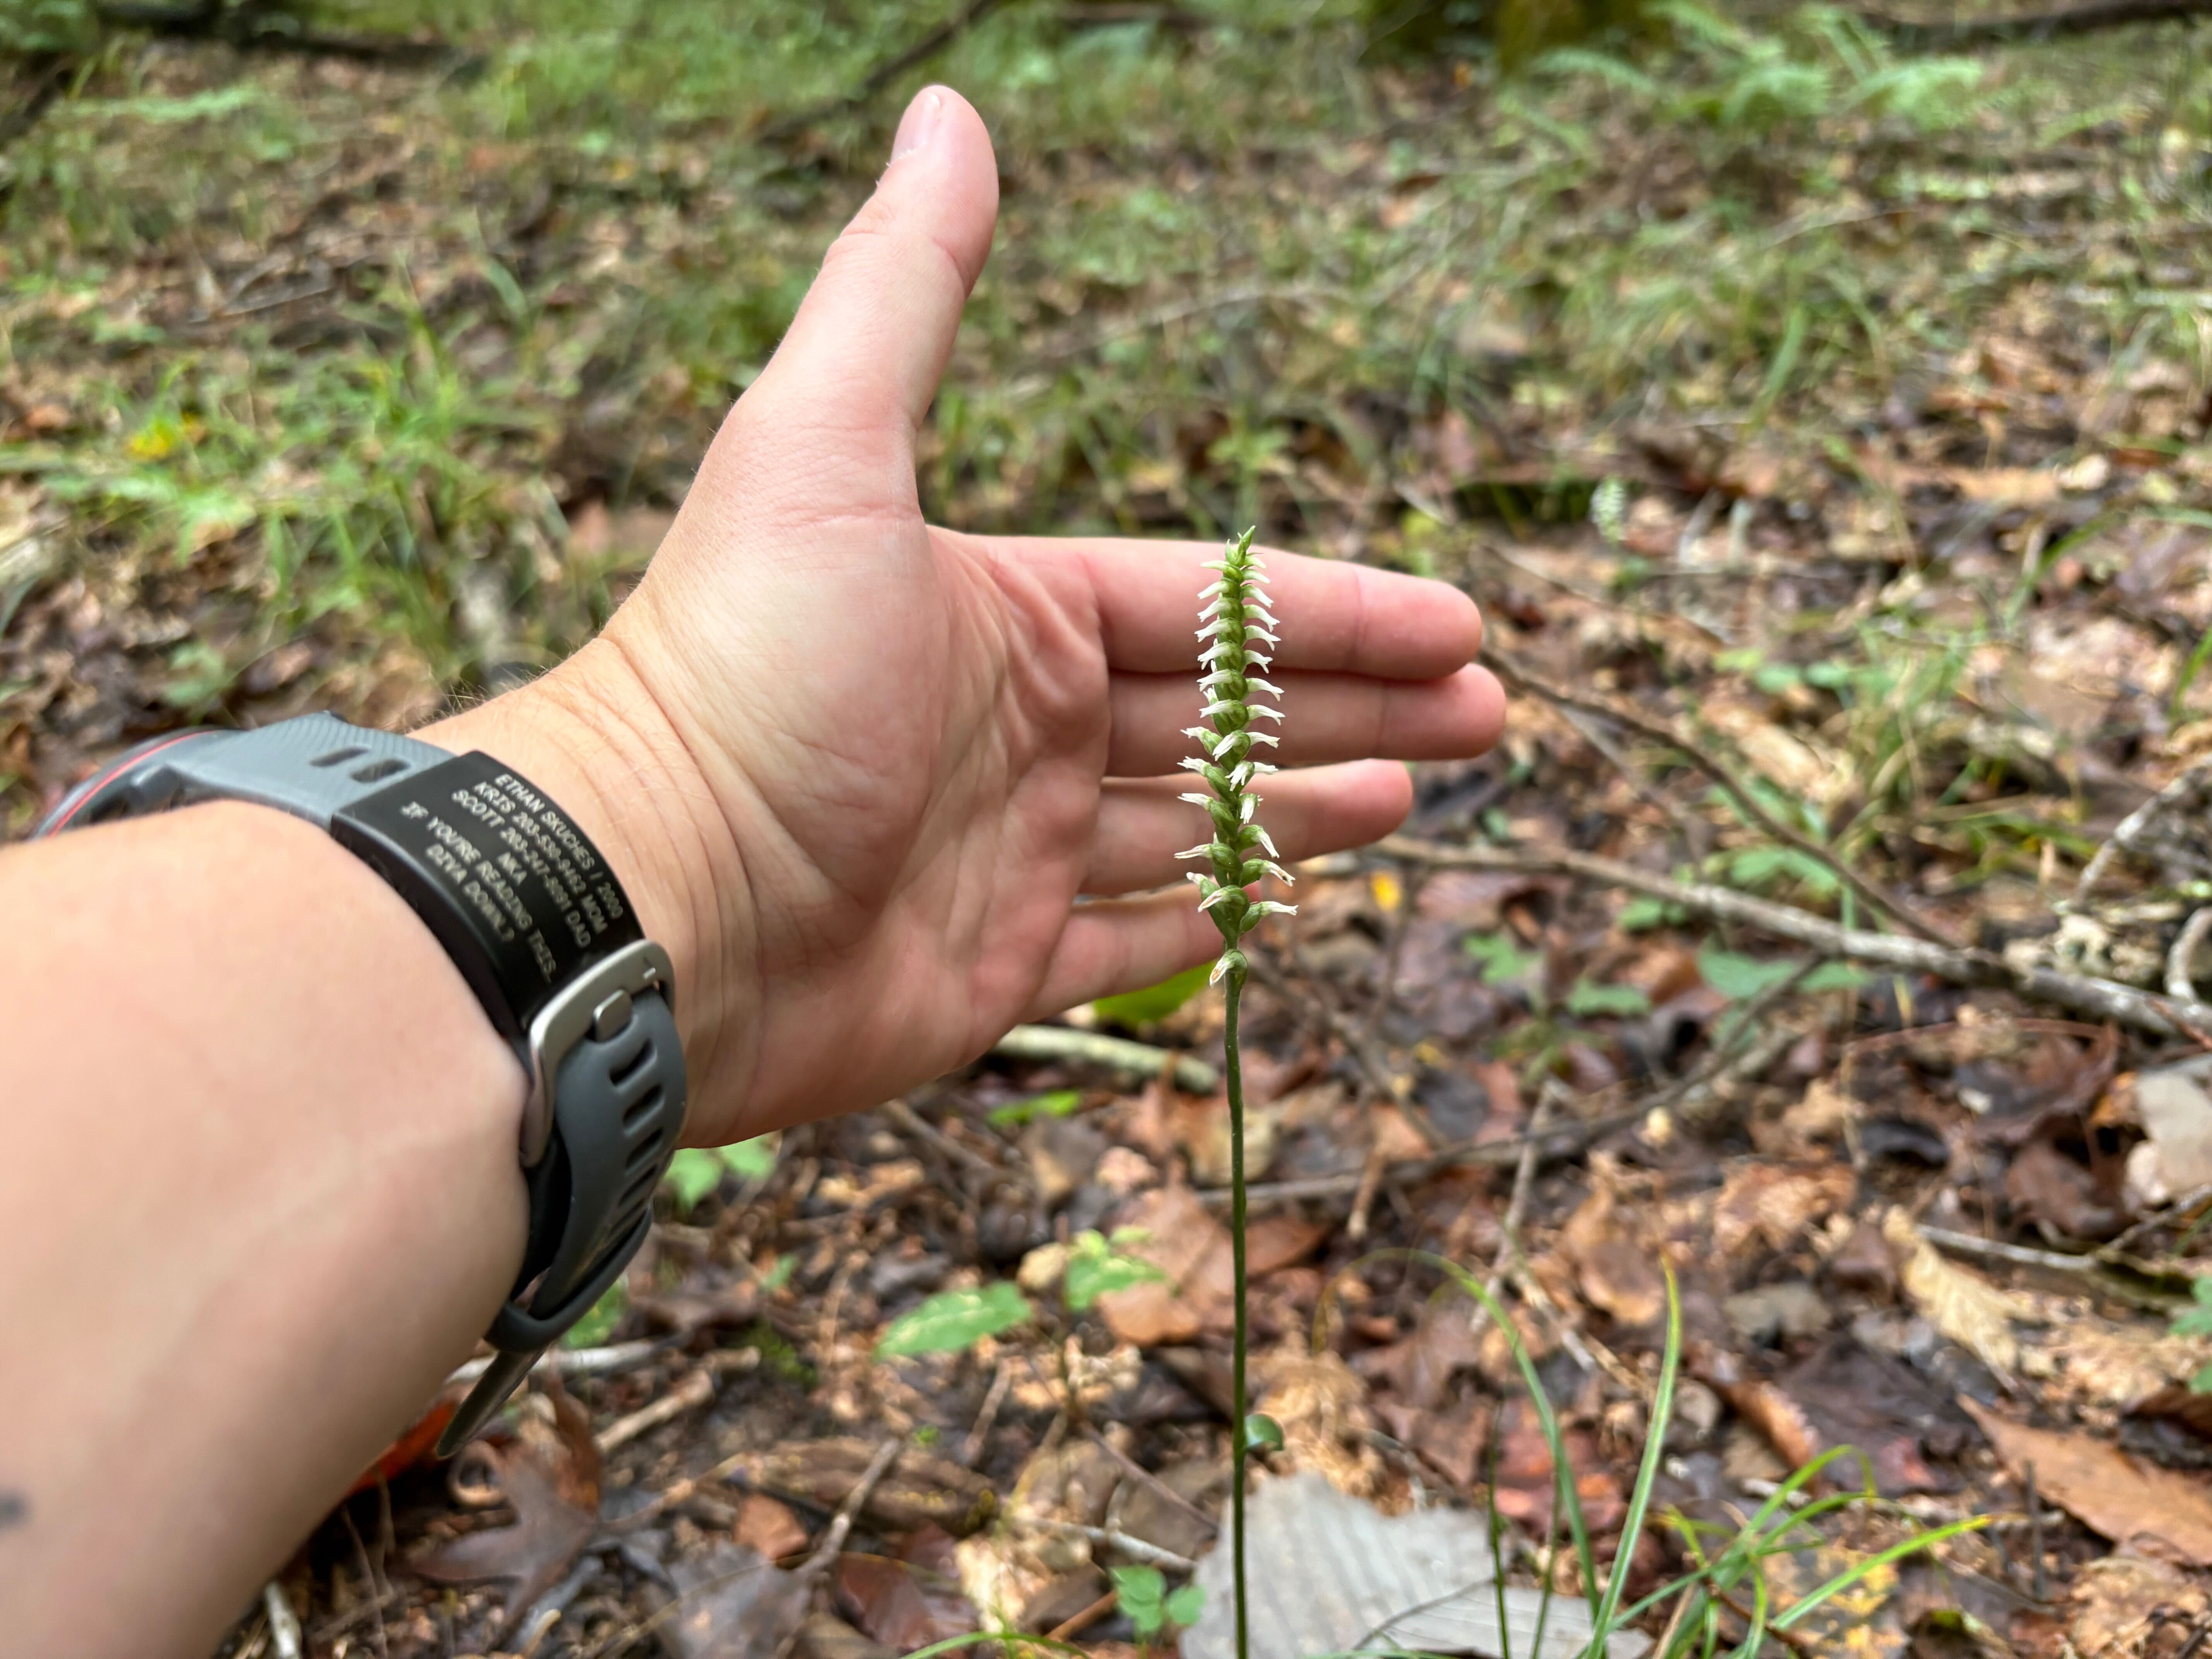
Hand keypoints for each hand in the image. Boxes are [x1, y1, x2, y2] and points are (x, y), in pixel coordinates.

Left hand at [435, 87, 1504, 1143]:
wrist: (641, 895)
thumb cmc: (737, 668)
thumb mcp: (819, 445)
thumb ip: (902, 286)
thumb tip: (947, 110)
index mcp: (1000, 614)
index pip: (1207, 601)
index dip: (1335, 613)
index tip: (1455, 624)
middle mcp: (1012, 729)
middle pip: (1222, 711)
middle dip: (1356, 708)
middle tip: (1487, 716)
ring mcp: (1005, 855)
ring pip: (1192, 826)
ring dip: (1309, 807)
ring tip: (1426, 792)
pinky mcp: (991, 971)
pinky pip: (1128, 943)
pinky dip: (1212, 920)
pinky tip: (1299, 896)